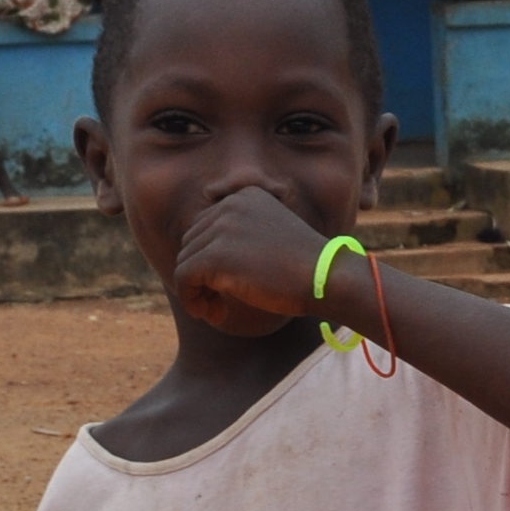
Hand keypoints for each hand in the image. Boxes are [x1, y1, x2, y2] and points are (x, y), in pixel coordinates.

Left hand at [170, 185, 343, 325]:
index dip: (207, 260)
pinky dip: (191, 299)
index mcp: (244, 196)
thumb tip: (200, 261)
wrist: (326, 277)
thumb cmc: (306, 268)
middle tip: (219, 303)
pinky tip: (213, 313)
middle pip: (191, 244)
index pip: (205, 228)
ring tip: (218, 310)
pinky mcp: (214, 256)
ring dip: (196, 291)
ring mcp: (220, 229)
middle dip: (200, 276)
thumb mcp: (271, 237)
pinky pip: (183, 278)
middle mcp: (229, 205)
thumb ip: (240, 238)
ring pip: (184, 262)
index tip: (225, 285)